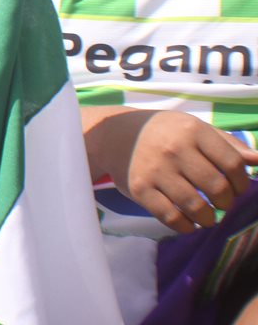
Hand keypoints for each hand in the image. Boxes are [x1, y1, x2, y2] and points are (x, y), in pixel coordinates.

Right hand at [86, 109, 257, 233]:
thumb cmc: (161, 131)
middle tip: (222, 203)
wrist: (112, 133)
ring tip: (208, 217)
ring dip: (209, 218)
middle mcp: (173, 149)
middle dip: (226, 203)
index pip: (232, 164)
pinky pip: (170, 217)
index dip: (242, 182)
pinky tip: (189, 223)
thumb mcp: (192, 127)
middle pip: (217, 188)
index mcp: (192, 130)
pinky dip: (185, 227)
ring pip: (196, 207)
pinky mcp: (139, 189)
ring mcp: (155, 170)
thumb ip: (226, 143)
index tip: (237, 188)